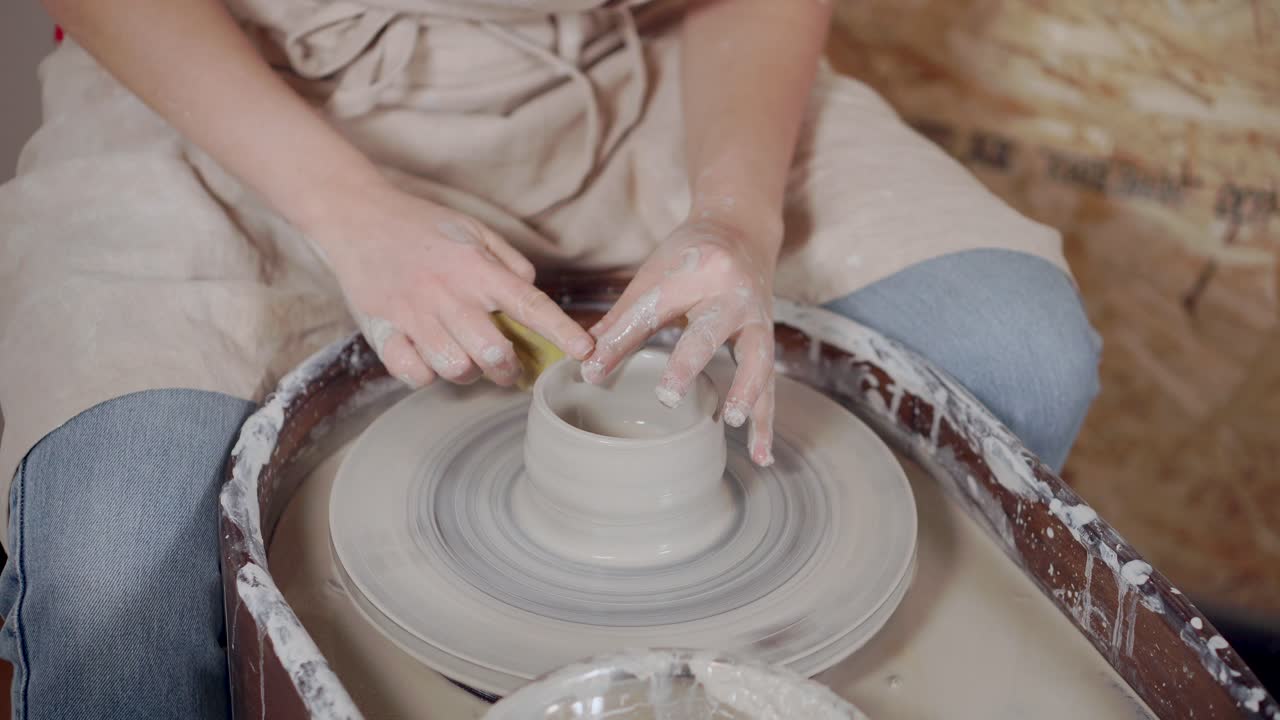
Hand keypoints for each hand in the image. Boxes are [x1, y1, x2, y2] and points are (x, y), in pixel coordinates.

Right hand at [308, 183, 593, 387]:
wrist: (356, 217)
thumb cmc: (421, 225)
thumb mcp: (474, 230)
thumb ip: (508, 262)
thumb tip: (533, 290)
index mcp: (476, 269)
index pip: (530, 305)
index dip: (562, 333)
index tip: (585, 352)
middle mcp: (448, 294)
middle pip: (493, 352)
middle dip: (509, 368)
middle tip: (508, 366)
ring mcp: (414, 316)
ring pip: (456, 369)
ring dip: (468, 372)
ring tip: (465, 357)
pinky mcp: (383, 332)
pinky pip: (415, 375)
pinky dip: (427, 375)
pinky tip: (429, 357)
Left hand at [583, 218, 777, 465]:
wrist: (742, 230)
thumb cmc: (689, 256)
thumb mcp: (653, 277)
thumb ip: (621, 321)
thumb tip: (584, 363)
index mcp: (694, 271)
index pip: (651, 310)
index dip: (619, 341)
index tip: (592, 372)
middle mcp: (730, 293)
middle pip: (708, 330)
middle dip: (688, 363)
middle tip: (666, 395)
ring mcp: (756, 318)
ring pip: (755, 358)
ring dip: (745, 392)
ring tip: (730, 420)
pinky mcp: (767, 340)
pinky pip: (770, 384)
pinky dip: (766, 420)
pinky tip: (761, 454)